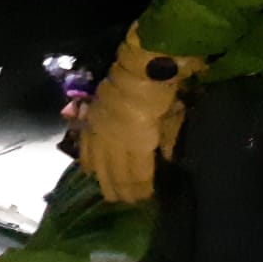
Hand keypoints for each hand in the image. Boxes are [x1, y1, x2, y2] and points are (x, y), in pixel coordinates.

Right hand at [78, 25, 204, 203]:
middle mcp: (114, 138)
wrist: (144, 58)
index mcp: (137, 139)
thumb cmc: (166, 86)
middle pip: (114, 171)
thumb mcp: (175, 114)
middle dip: (120, 189)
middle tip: (125, 203)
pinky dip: (88, 159)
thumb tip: (164, 158)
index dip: (140, 188)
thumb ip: (168, 138)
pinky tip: (89, 171)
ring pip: (98, 161)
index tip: (144, 200)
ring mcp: (100, 128)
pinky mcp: (93, 118)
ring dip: (103, 180)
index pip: (136, 172)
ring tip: (108, 194)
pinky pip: (87, 144)